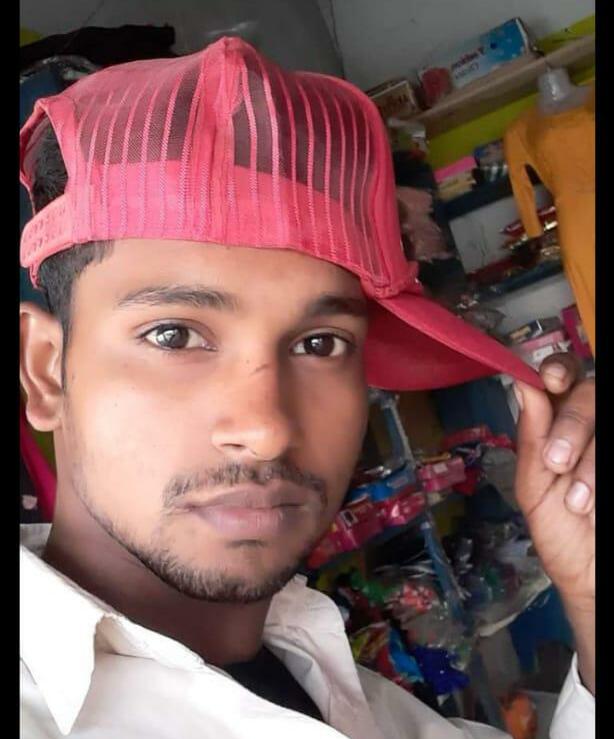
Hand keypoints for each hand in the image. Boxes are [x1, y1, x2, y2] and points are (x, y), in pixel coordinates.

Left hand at [514, 353, 594, 691]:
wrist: (595, 582)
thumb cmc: (563, 536)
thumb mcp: (536, 489)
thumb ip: (532, 438)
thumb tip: (522, 384)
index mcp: (562, 424)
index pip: (564, 377)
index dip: (558, 369)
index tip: (550, 381)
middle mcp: (595, 427)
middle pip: (591, 392)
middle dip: (572, 424)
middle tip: (556, 462)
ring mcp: (612, 443)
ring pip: (605, 423)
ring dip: (591, 462)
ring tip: (579, 502)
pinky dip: (600, 470)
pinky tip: (596, 505)